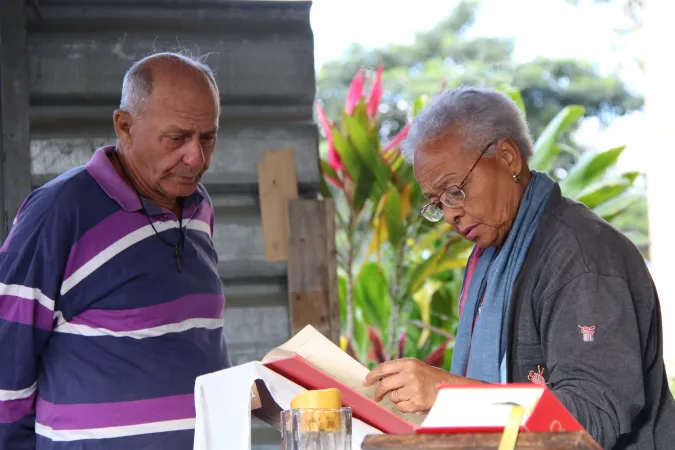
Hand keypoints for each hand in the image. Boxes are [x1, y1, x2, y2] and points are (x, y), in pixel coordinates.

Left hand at [363, 358, 481, 413]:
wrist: (448, 387)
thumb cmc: (429, 377)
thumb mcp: (415, 366)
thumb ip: (398, 369)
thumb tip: (378, 378)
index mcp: (408, 363)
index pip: (384, 368)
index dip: (372, 375)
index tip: (366, 381)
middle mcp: (410, 374)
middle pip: (385, 384)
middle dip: (378, 392)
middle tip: (377, 396)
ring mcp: (414, 388)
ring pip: (393, 397)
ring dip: (397, 398)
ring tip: (409, 394)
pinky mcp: (417, 401)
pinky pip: (401, 406)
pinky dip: (404, 406)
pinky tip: (413, 401)